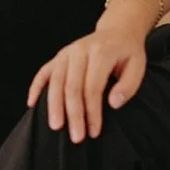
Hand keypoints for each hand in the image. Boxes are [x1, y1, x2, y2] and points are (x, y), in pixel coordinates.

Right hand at [26, 12, 150, 142]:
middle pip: (72, 86)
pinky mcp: (59, 56)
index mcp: (101, 52)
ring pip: (56, 82)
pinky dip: (36, 87)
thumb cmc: (128, 53)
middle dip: (73, 114)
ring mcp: (67, 52)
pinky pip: (43, 72)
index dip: (92, 111)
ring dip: (54, 106)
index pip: (93, 87)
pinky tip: (31, 104)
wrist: (117, 31)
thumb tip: (112, 104)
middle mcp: (80, 50)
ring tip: (55, 127)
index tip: (94, 131)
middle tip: (76, 137)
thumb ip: (128, 86)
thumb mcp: (138, 66)